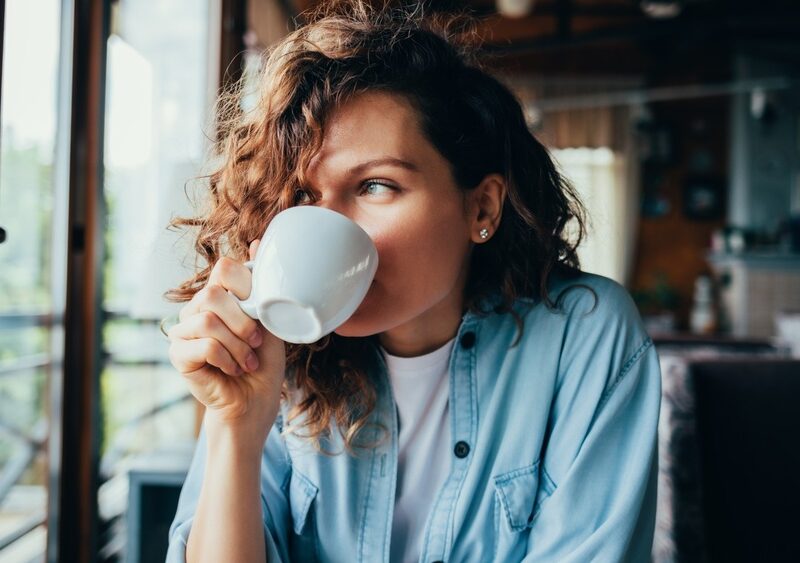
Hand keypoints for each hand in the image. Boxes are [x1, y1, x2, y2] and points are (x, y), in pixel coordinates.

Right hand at [167, 240, 285, 438]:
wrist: (255, 401)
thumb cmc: (264, 362)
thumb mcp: (270, 319)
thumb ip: (261, 286)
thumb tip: (257, 242)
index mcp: (219, 296)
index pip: (224, 268)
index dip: (246, 287)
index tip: (260, 313)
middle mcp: (196, 308)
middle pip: (213, 294)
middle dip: (243, 322)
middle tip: (256, 343)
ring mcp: (183, 330)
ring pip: (208, 320)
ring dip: (237, 345)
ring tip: (247, 361)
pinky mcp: (178, 354)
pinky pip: (202, 344)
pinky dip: (227, 358)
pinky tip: (233, 370)